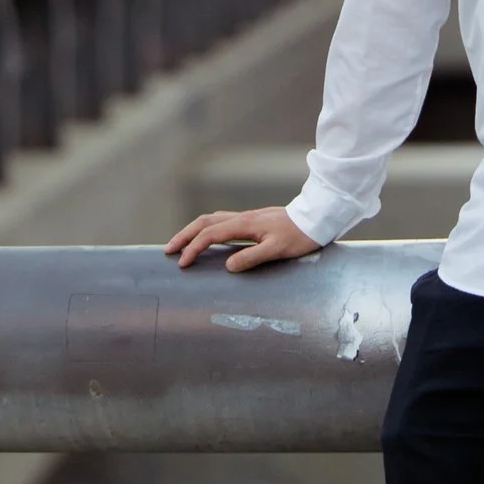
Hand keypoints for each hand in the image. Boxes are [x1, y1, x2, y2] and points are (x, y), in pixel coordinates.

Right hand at [164, 203, 321, 272]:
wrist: (315, 219)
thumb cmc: (299, 236)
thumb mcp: (277, 250)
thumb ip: (252, 257)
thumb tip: (227, 266)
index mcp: (245, 224)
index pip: (210, 235)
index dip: (194, 248)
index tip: (182, 264)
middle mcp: (242, 217)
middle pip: (205, 222)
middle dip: (184, 235)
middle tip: (168, 250)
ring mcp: (246, 217)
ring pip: (212, 219)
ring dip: (193, 230)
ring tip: (180, 243)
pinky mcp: (251, 220)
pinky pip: (221, 221)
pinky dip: (206, 228)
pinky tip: (207, 237)